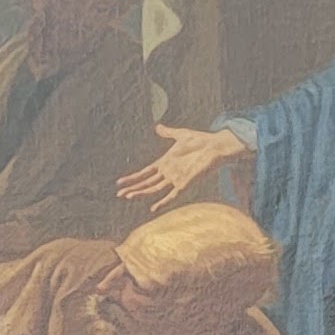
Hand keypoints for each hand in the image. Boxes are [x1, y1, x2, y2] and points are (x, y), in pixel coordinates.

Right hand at [118, 124, 252, 207]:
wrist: (214, 146)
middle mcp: (168, 173)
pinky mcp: (185, 183)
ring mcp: (176, 179)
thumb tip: (157, 127)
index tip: (120, 182)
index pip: (145, 173)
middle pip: (147, 183)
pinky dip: (163, 202)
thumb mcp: (180, 135)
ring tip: (129, 197)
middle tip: (119, 194)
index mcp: (165, 163)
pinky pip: (172, 195)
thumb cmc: (200, 141)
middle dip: (133, 188)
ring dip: (142, 193)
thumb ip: (168, 132)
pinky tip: (153, 208)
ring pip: (154, 189)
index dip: (133, 178)